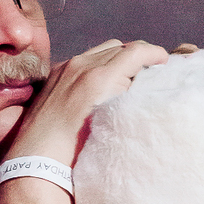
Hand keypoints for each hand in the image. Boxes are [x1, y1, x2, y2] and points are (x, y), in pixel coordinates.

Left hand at [8, 38, 168, 164]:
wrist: (38, 157)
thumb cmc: (78, 148)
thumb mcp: (113, 119)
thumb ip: (128, 94)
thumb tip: (139, 83)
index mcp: (99, 77)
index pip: (136, 51)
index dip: (155, 53)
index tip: (164, 61)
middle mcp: (81, 65)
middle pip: (120, 46)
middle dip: (138, 55)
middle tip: (149, 70)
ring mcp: (66, 67)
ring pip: (101, 49)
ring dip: (117, 57)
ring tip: (126, 74)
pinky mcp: (55, 72)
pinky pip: (84, 58)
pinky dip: (98, 62)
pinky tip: (102, 80)